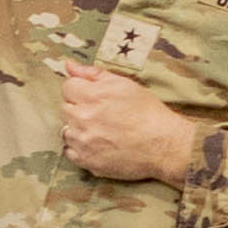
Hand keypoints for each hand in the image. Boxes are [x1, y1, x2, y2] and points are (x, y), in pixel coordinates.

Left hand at [56, 64, 204, 184]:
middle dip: (78, 109)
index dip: (80, 90)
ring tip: (99, 131)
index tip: (92, 97)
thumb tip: (68, 65)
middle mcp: (83, 119)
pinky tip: (96, 145)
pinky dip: (79, 148)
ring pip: (66, 131)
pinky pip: (70, 152)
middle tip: (99, 114)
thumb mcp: (124, 84)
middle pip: (65, 109)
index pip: (67, 87)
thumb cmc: (147, 112)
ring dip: (78, 129)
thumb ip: (92, 74)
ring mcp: (83, 142)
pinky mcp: (87, 161)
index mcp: (92, 96)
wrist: (162, 145)